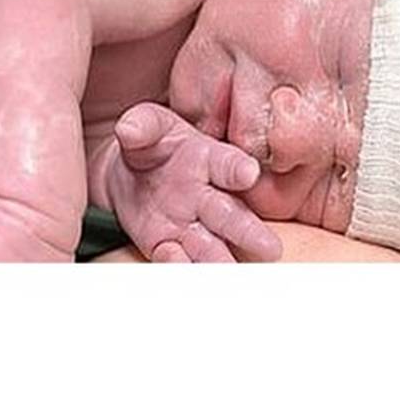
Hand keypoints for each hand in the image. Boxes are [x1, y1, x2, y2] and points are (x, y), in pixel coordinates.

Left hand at [106, 102, 281, 262]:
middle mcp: (209, 197)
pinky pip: (175, 259)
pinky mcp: (166, 245)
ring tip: (230, 273)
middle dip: (249, 232)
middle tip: (270, 247)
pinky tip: (175, 261)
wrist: (130, 173)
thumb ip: (142, 125)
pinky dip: (177, 264)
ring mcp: (190, 226)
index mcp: (211, 160)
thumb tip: (128, 128)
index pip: (229, 164)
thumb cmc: (152, 143)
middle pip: (233, 216)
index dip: (239, 169)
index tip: (249, 174)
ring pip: (212, 248)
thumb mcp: (147, 125)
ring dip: (221, 262)